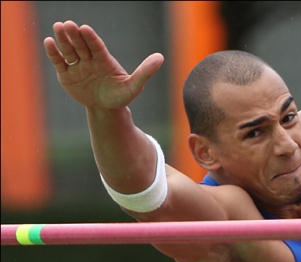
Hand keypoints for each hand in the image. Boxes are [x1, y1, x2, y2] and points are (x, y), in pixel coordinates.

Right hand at [43, 20, 163, 108]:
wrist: (106, 108)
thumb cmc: (120, 96)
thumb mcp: (134, 86)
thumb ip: (145, 72)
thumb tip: (161, 57)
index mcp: (104, 60)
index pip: (97, 46)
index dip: (91, 38)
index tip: (86, 29)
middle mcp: (90, 59)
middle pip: (81, 45)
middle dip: (74, 35)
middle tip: (68, 24)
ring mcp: (77, 66)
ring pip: (69, 50)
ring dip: (63, 39)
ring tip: (58, 27)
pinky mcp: (67, 74)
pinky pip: (59, 62)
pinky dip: (54, 53)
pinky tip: (49, 42)